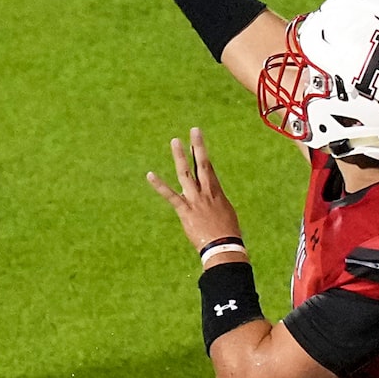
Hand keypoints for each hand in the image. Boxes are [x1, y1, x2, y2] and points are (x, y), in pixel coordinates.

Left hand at [145, 129, 246, 253]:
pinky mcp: (185, 210)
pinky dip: (159, 185)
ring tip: (175, 141)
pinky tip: (150, 175)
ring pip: (186, 174)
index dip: (202, 156)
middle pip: (203, 164)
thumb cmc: (228, 235)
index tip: (197, 143)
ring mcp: (196, 200)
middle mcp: (207, 192)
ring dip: (180, 156)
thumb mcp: (226, 216)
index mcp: (217, 194)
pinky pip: (170, 196)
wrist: (224, 246)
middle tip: (194, 130)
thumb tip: (213, 205)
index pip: (209, 170)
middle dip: (198, 146)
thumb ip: (217, 206)